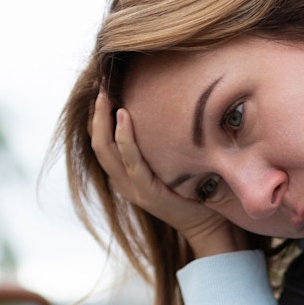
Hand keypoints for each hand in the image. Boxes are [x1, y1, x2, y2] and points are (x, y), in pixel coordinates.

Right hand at [91, 90, 246, 258]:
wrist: (208, 223)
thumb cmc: (194, 187)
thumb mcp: (171, 160)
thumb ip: (161, 141)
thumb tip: (165, 103)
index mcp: (124, 173)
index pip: (100, 139)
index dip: (96, 113)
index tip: (102, 84)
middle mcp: (122, 181)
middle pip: (97, 142)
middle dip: (96, 111)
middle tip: (102, 81)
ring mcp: (132, 188)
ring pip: (105, 150)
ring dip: (103, 119)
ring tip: (107, 93)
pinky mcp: (147, 193)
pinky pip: (130, 161)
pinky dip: (124, 137)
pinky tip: (124, 115)